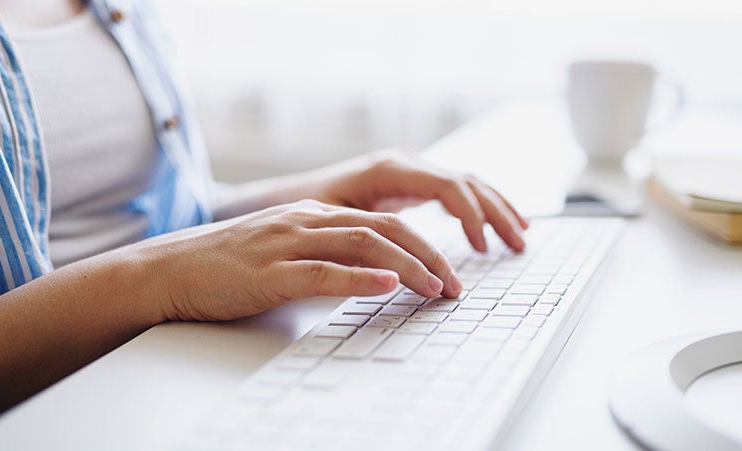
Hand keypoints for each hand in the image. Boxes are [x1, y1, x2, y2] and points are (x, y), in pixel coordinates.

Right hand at [145, 200, 461, 320]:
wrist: (172, 268)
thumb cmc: (230, 264)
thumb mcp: (286, 249)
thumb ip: (326, 254)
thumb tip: (373, 274)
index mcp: (314, 215)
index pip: (382, 223)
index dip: (423, 245)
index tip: (448, 271)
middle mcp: (306, 222)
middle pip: (383, 229)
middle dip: (428, 255)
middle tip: (454, 284)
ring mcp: (287, 244)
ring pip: (361, 245)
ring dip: (406, 266)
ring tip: (434, 287)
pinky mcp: (269, 272)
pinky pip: (322, 272)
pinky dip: (358, 278)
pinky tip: (384, 285)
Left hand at [314, 149, 528, 251]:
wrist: (288, 197)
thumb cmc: (305, 210)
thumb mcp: (332, 225)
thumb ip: (367, 240)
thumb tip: (399, 267)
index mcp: (389, 169)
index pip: (447, 185)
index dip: (470, 215)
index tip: (481, 247)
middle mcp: (405, 164)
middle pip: (466, 181)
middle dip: (495, 212)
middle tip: (517, 245)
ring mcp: (410, 172)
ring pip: (467, 183)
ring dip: (496, 208)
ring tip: (520, 237)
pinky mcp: (410, 185)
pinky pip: (455, 191)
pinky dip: (480, 207)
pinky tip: (496, 224)